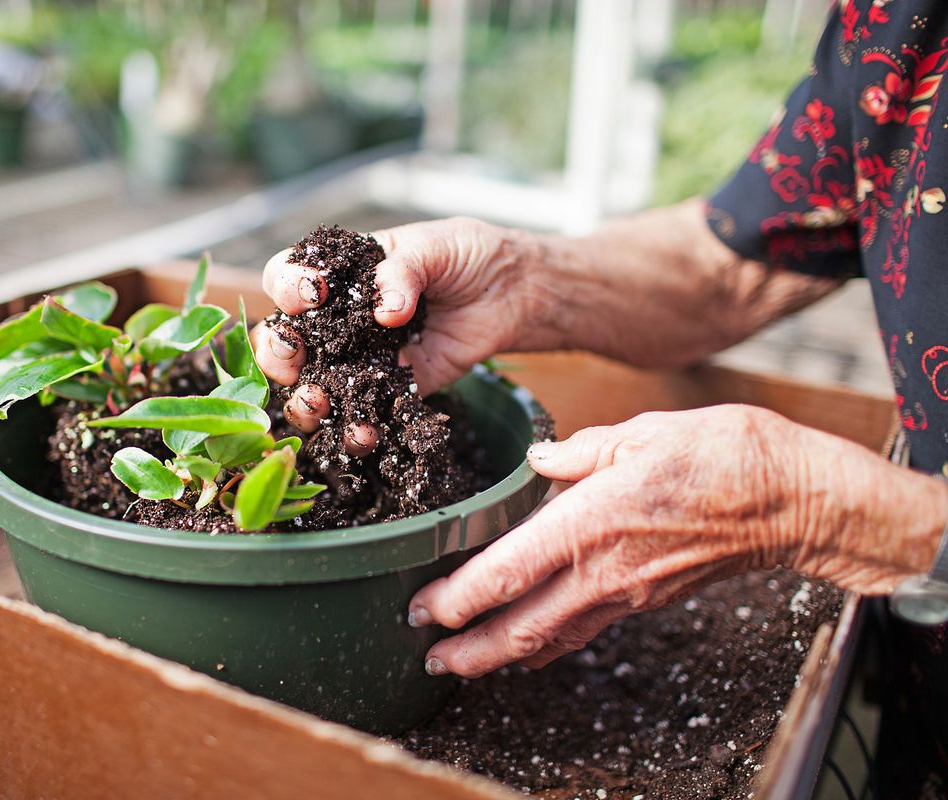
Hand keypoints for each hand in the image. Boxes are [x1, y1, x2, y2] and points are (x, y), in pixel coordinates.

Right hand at [251, 218, 546, 441]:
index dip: (287, 286)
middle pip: (284, 338)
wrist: (510, 292)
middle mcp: (338, 319)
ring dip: (303, 399)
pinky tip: (363, 434)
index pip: (288, 277)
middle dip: (277, 351)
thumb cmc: (466, 255)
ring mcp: (359, 358)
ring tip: (317, 403)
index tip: (311, 294)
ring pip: (311, 384)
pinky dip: (352, 430)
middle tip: (293, 357)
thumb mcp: (434, 247)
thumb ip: (404, 272)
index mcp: (338, 272)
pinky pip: (360, 414)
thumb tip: (387, 311)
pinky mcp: (389, 390)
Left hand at [407, 405, 947, 678]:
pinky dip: (548, 646)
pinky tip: (529, 649)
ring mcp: (627, 593)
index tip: (422, 610)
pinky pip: (585, 632)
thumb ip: (581, 451)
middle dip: (468, 649)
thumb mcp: (645, 431)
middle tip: (427, 656)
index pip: (509, 572)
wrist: (796, 501)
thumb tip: (538, 461)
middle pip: (521, 627)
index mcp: (592, 520)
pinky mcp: (647, 600)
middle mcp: (603, 569)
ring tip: (461, 663)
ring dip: (500, 657)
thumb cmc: (725, 456)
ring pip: (551, 640)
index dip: (460, 598)